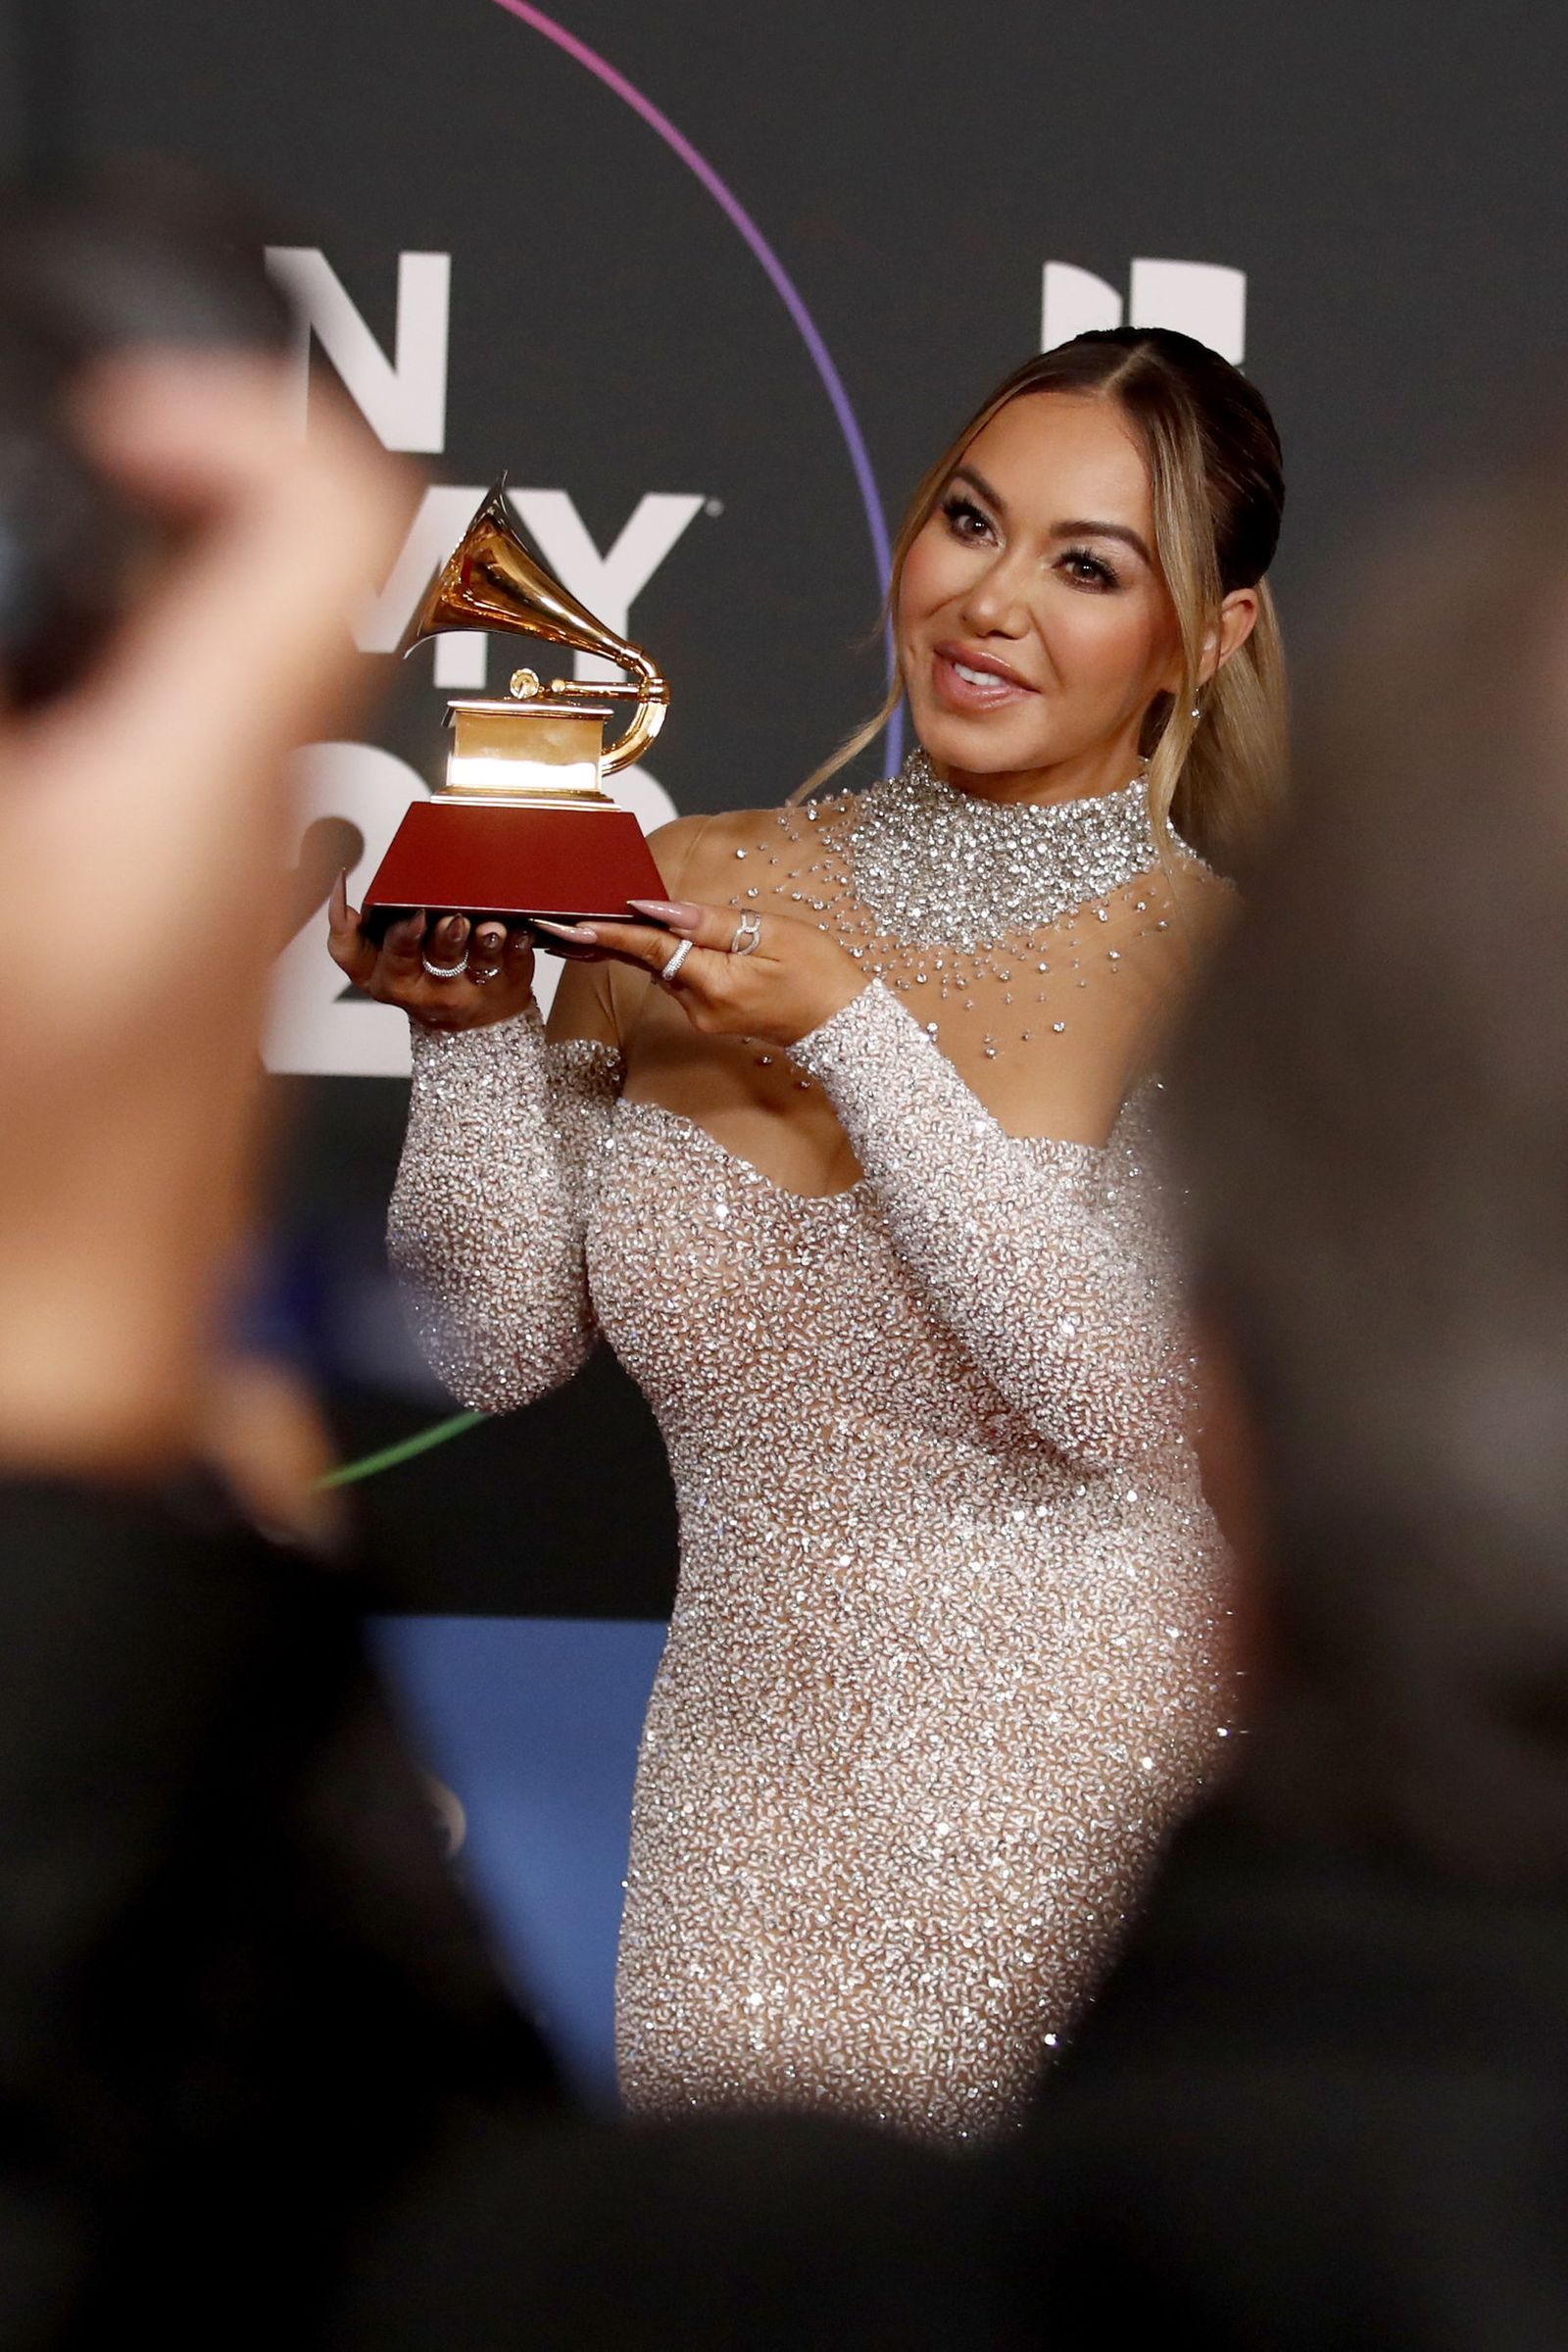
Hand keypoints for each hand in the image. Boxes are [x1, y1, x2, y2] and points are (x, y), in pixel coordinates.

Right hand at [0, 350, 406, 1475]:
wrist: (49, 1383)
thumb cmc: (7, 1177)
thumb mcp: (1, 856)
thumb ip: (24, 713)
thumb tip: (29, 672)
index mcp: (204, 786)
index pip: (329, 515)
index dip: (223, 418)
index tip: (115, 420)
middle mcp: (258, 842)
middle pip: (248, 604)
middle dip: (121, 545)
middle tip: (43, 535)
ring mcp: (236, 918)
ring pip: (197, 714)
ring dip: (101, 671)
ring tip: (28, 684)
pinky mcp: (198, 984)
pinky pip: (164, 815)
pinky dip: (104, 769)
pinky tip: (44, 811)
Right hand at [327, 888, 534, 1031]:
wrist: (468, 1021)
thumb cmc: (416, 978)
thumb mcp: (372, 967)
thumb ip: (347, 936)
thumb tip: (338, 892)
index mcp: (394, 981)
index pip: (396, 959)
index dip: (403, 939)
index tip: (414, 916)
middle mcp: (436, 990)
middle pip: (441, 960)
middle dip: (447, 938)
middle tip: (454, 919)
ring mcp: (475, 989)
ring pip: (482, 963)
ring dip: (486, 942)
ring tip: (490, 927)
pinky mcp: (509, 983)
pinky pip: (517, 962)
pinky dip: (519, 944)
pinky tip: (519, 930)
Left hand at [534, 896, 865, 1048]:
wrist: (846, 1025)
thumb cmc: (820, 972)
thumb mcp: (771, 934)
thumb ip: (710, 922)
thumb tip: (656, 908)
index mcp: (714, 983)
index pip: (649, 950)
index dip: (607, 932)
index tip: (565, 922)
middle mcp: (698, 1007)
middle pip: (642, 962)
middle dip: (596, 940)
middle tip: (547, 920)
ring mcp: (702, 1017)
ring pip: (656, 971)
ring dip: (624, 946)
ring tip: (579, 919)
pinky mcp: (708, 1017)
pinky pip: (673, 980)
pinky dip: (654, 958)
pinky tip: (635, 939)